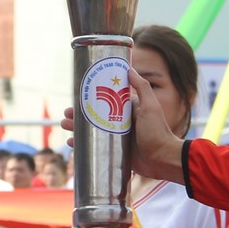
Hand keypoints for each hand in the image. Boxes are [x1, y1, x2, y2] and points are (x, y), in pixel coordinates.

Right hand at [60, 67, 187, 183]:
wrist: (163, 159)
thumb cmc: (158, 131)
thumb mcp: (151, 106)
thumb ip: (142, 87)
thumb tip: (129, 68)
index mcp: (126, 110)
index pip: (103, 102)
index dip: (88, 100)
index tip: (75, 100)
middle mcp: (120, 122)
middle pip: (93, 116)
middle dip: (78, 116)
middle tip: (66, 116)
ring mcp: (116, 138)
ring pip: (91, 132)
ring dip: (77, 129)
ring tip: (65, 127)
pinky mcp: (115, 152)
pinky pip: (95, 148)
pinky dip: (83, 146)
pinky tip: (73, 144)